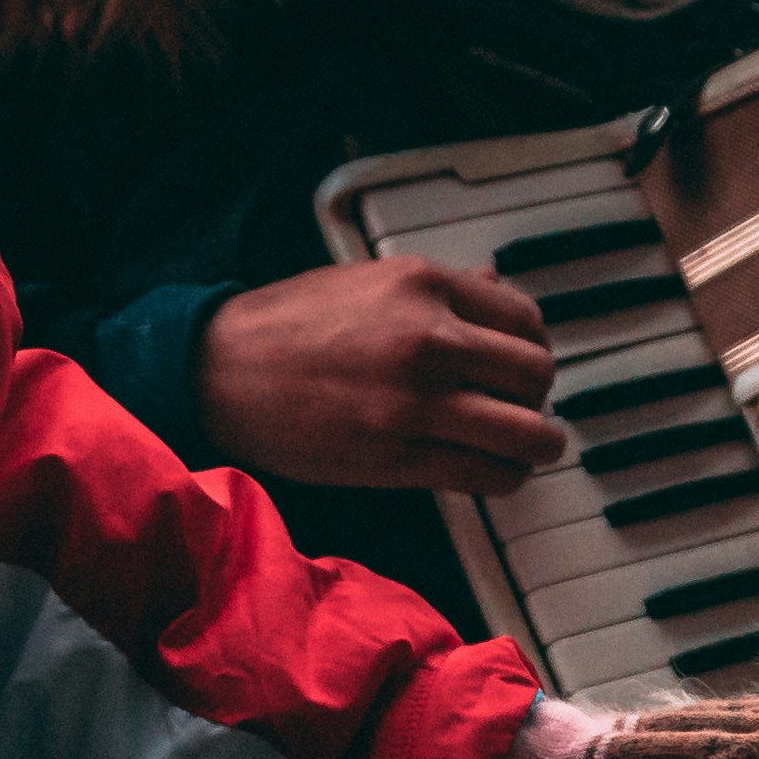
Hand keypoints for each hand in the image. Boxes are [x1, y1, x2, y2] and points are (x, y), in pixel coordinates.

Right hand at [193, 254, 565, 492]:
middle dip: (537, 397)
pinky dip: (504, 478)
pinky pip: (488, 475)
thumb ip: (439, 288)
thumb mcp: (369, 280)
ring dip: (536, 445)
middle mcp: (429, 339)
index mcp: (424, 285)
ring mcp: (415, 402)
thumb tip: (496, 284)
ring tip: (524, 448)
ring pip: (527, 433)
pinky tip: (491, 471)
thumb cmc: (290, 323)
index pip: (527, 320)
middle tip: (519, 407)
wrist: (221, 370)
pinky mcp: (398, 457)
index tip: (518, 366)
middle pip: (537, 375)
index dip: (532, 348)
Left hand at [451, 688, 758, 758]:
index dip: (709, 747)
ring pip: (670, 723)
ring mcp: (590, 742)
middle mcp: (589, 739)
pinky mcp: (587, 752)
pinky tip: (722, 733)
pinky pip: (656, 738)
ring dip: (725, 721)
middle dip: (735, 725)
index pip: (654, 748)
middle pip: (674, 725)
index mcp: (572, 753)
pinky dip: (697, 730)